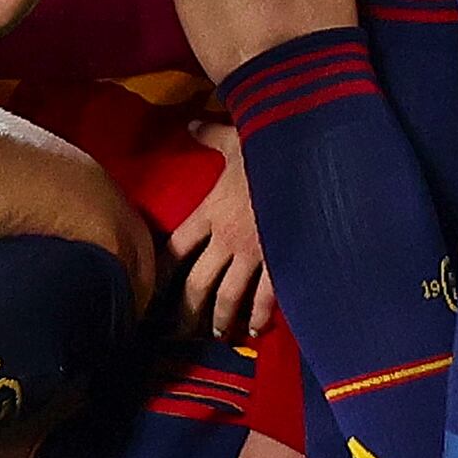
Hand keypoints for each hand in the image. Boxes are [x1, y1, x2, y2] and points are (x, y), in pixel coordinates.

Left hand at [167, 129, 270, 340]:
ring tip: (216, 335)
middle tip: (177, 332)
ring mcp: (253, 253)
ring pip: (228, 296)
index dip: (161, 270)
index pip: (176, 247)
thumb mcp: (236, 138)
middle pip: (196, 283)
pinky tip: (255, 331)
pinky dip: (259, 317)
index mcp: (211, 211)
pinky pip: (265, 297)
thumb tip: (192, 123)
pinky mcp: (279, 260)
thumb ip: (211, 136)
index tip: (150, 289)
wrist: (306, 158)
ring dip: (219, 319)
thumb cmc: (268, 146)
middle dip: (186, 311)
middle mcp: (226, 238)